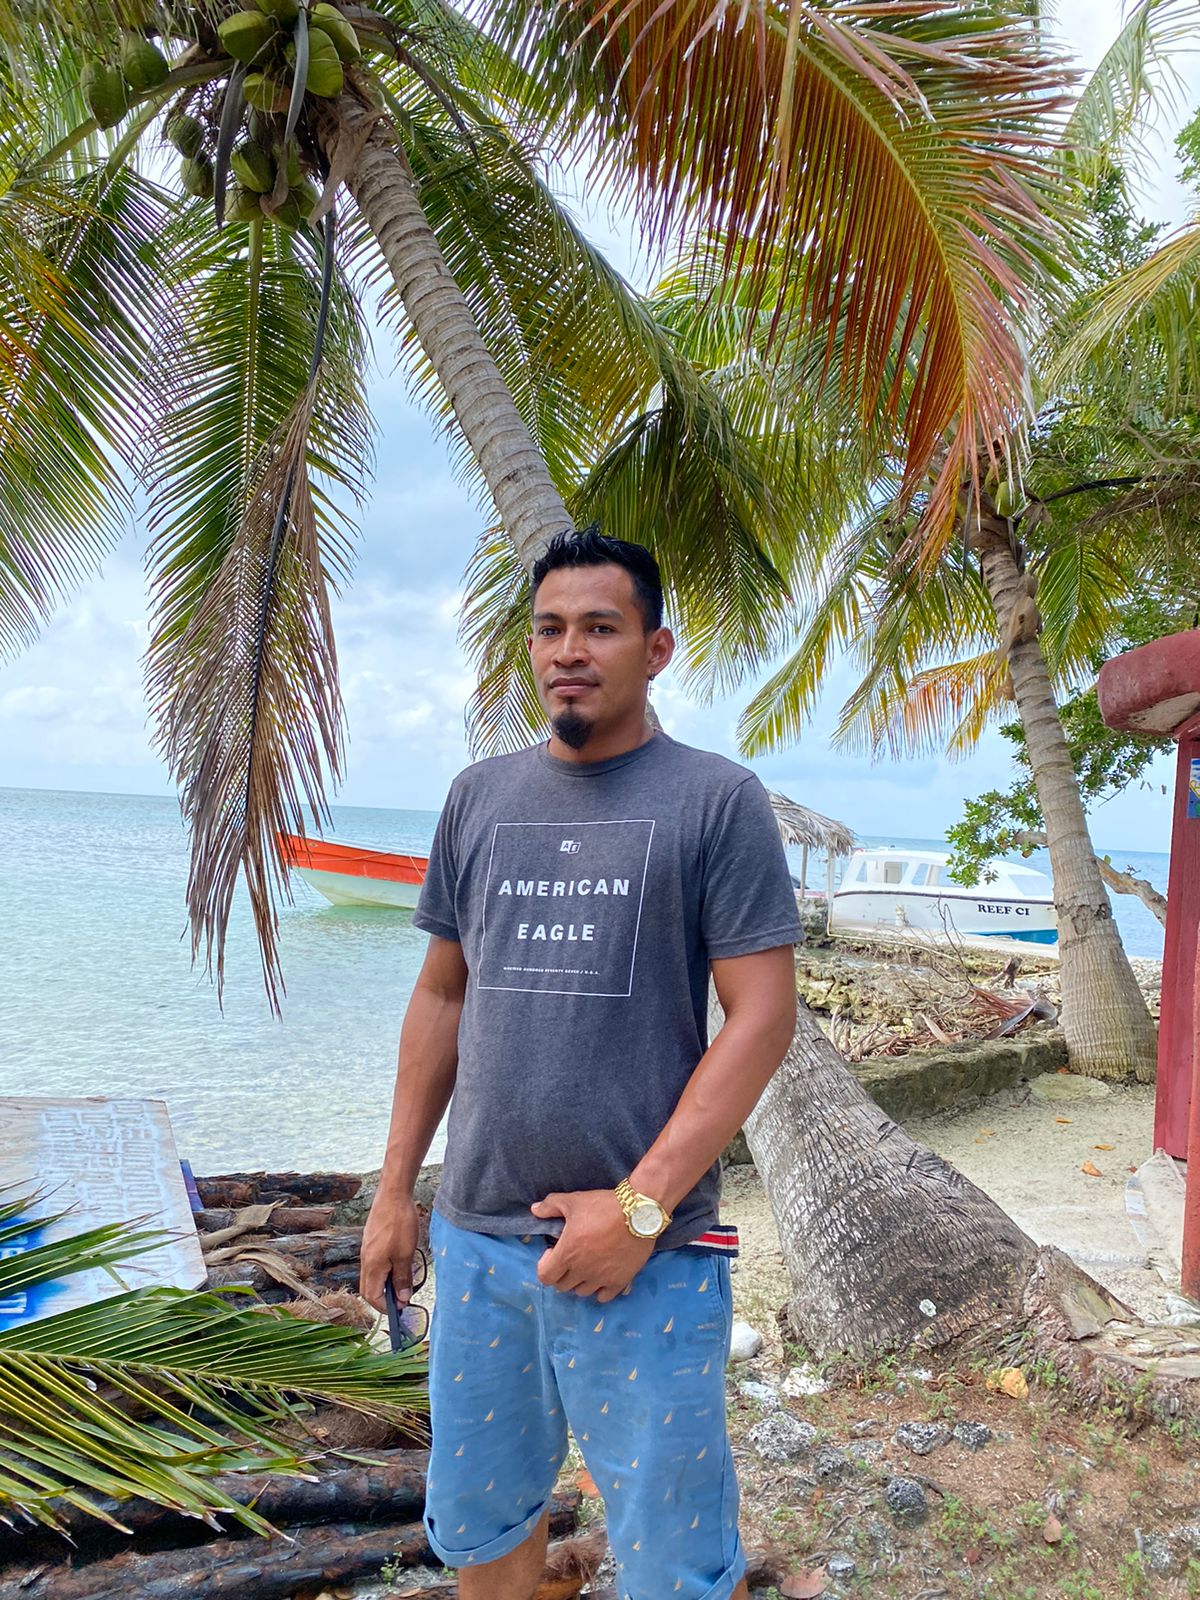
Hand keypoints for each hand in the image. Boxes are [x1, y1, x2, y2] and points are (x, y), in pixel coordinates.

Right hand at [360, 1187, 419, 1311]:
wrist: (392, 1195)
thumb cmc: (399, 1223)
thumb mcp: (405, 1254)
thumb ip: (402, 1278)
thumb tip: (402, 1299)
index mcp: (372, 1267)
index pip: (372, 1297)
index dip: (386, 1307)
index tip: (401, 1308)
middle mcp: (365, 1260)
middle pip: (369, 1289)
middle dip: (383, 1298)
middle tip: (402, 1299)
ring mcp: (367, 1250)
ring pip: (372, 1276)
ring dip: (385, 1284)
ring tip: (403, 1281)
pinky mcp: (371, 1241)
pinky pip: (375, 1264)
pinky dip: (385, 1270)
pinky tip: (398, 1264)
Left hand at [530, 1189, 655, 1300]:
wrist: (639, 1212)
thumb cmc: (602, 1206)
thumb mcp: (573, 1201)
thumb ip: (550, 1206)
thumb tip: (534, 1210)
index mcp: (567, 1254)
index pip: (545, 1276)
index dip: (545, 1265)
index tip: (553, 1251)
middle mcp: (581, 1271)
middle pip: (562, 1286)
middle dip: (562, 1272)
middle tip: (570, 1257)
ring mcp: (601, 1279)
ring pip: (582, 1292)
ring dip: (580, 1281)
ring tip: (587, 1265)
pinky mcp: (619, 1282)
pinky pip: (603, 1297)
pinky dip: (600, 1290)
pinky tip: (602, 1276)